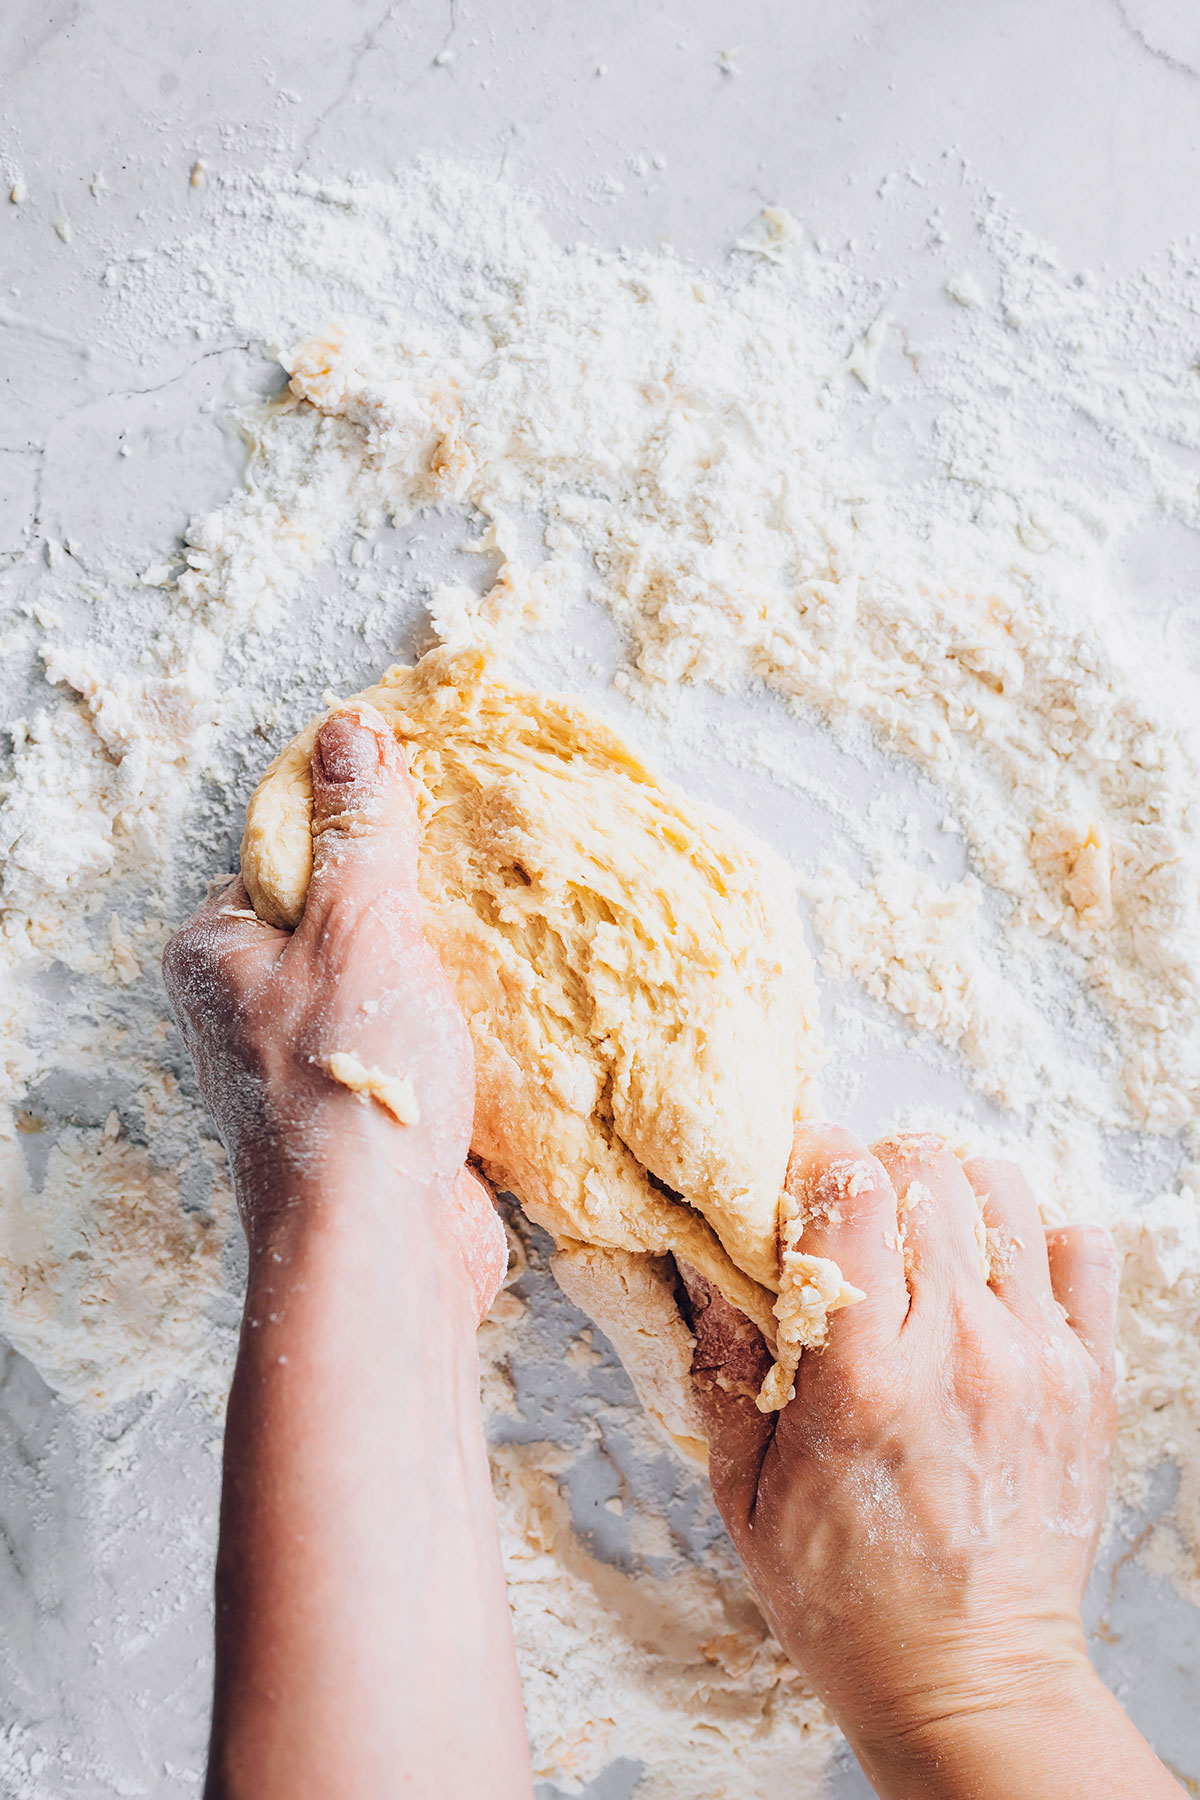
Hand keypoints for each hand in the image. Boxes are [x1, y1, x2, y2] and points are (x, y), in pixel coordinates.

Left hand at [163, 708, 505, 1317]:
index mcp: (215, 955)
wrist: (384, 1251)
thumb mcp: (360, 927)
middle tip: (476, 874)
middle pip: (338, 917)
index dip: (356, 826)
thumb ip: (360, 832)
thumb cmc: (350, 1084)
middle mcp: (247, 1010)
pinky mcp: (365, 1114)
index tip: (429, 806)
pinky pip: (414, 1039)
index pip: (283, 854)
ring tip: (502, 938)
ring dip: (441, 969)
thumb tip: (349, 730)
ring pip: (383, 982)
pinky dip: (457, 1025)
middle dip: (409, 900)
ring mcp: (306, 1068)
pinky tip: (504, 1012)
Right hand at [683, 1125, 1137, 1795]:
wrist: (971, 1681)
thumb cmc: (847, 1600)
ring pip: (1004, 1192)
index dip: (819, 1160)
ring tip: (926, 1231)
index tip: (804, 1174)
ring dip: (954, 1190)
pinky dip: (1039, 1237)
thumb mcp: (746, 1495)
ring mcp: (1036, 1362)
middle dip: (879, 1170)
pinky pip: (1083, 1250)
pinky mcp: (1088, 1380)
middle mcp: (958, 1353)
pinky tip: (998, 1273)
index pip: (851, 1194)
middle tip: (857, 1212)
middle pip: (926, 1175)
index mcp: (863, 1380)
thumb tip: (706, 1269)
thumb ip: (726, 1372)